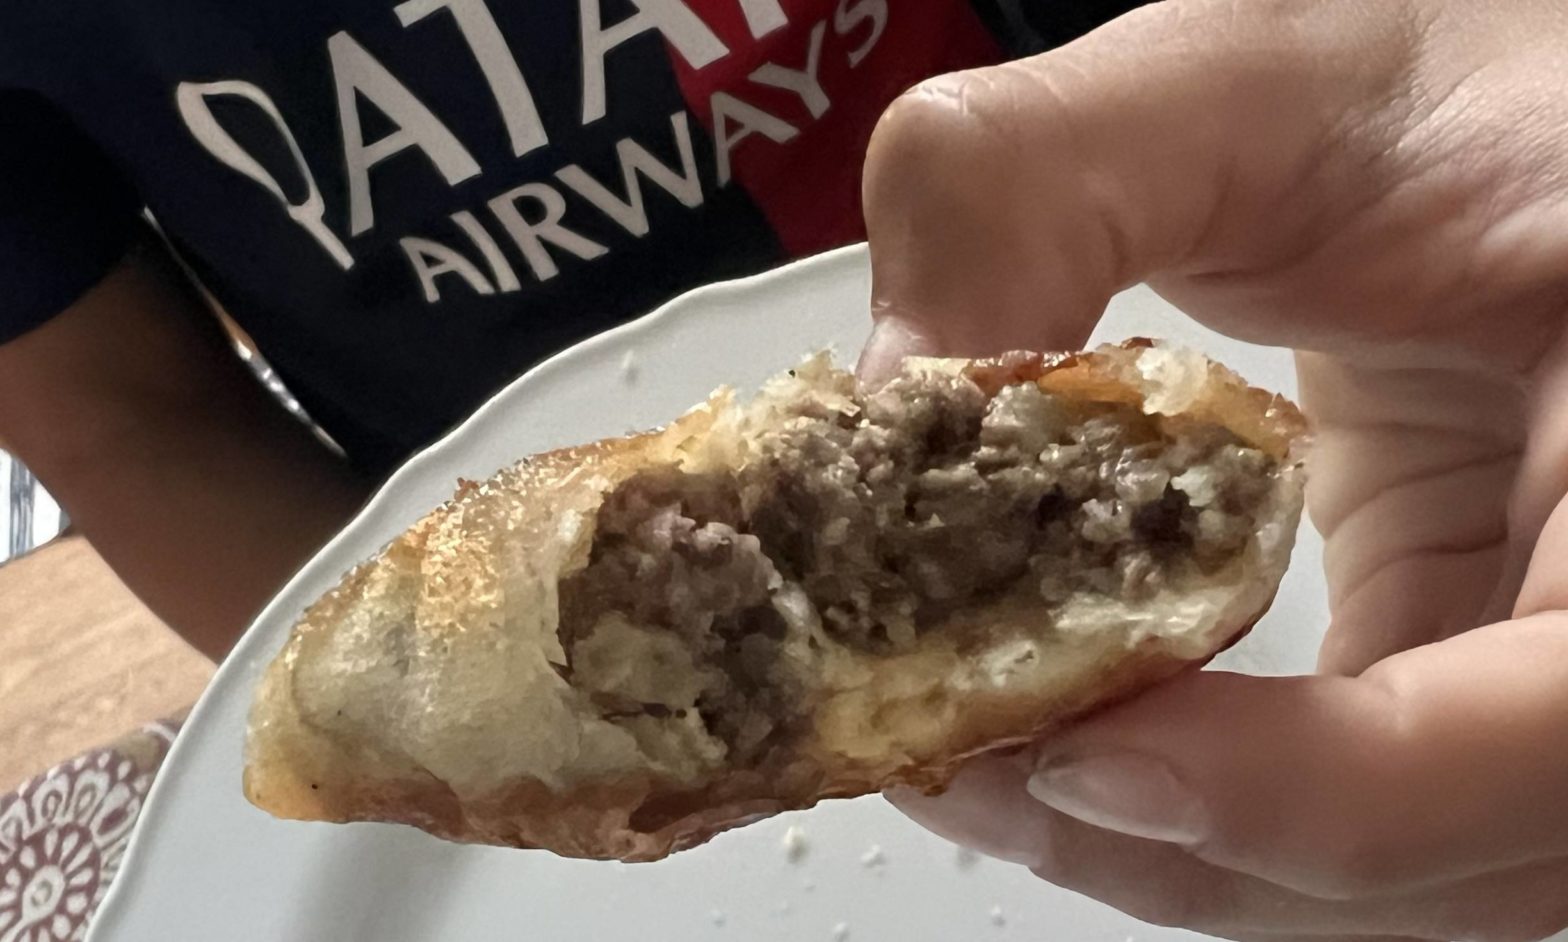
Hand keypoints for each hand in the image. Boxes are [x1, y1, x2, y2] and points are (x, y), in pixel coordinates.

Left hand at [860, 0, 1567, 937]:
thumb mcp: (1236, 88)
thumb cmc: (1418, 107)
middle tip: (967, 758)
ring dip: (1180, 850)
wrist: (1476, 146)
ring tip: (979, 751)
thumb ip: (1036, 192)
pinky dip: (1205, 808)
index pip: (1549, 726)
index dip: (1317, 793)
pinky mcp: (1471, 679)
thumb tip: (891, 389)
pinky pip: (1359, 816)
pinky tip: (1062, 723)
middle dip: (1194, 842)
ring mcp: (1550, 665)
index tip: (1078, 750)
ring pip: (1398, 874)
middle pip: (1457, 858)